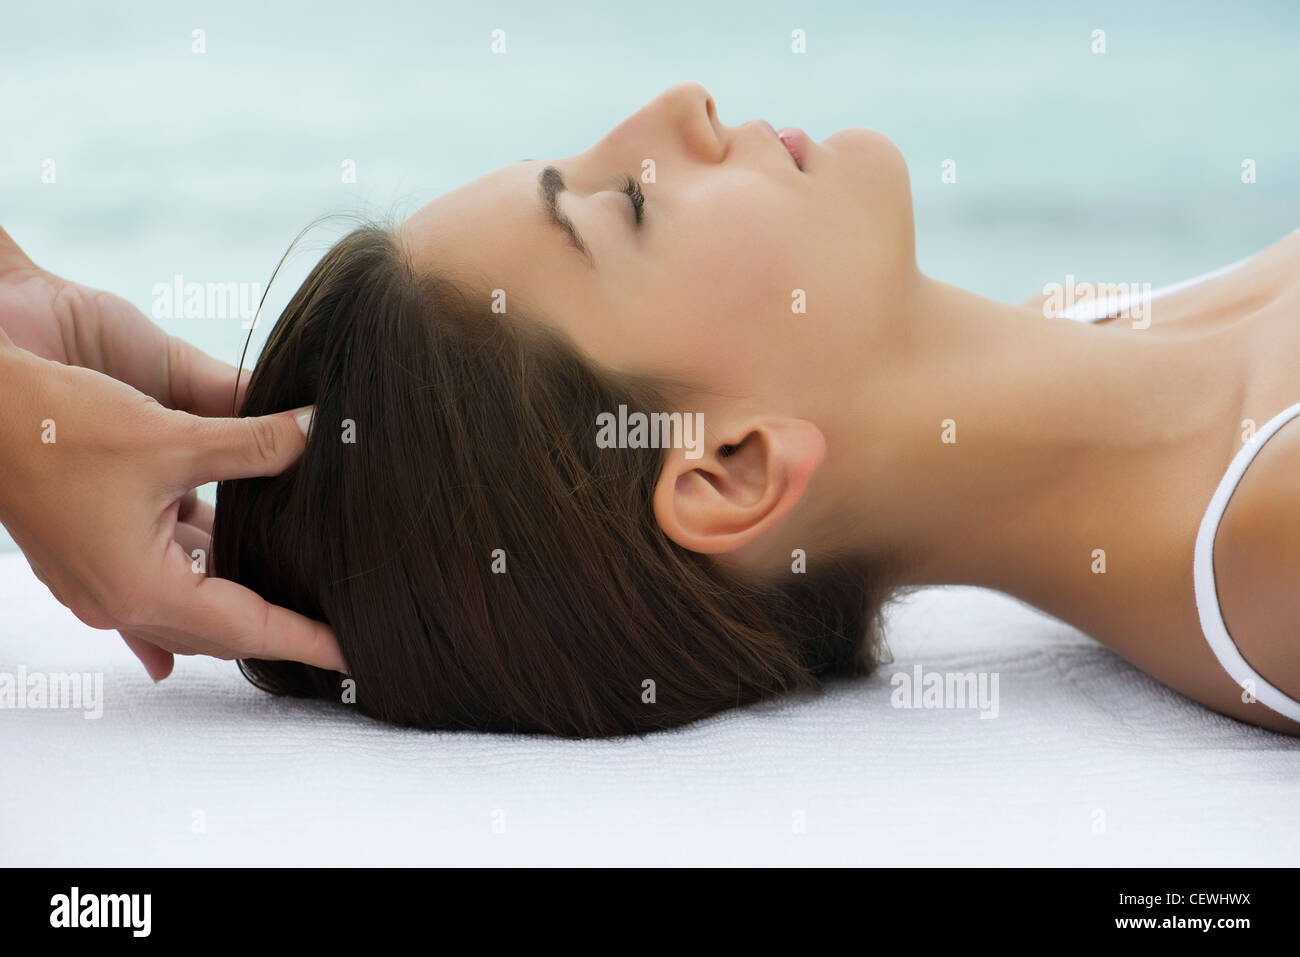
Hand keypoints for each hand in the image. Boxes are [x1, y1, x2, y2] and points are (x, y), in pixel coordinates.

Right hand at [0, 228, 343, 679]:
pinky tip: (217, 573)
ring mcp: (102, 576)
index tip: (350, 655)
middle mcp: (120, 596)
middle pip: (220, 625)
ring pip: (192, 596)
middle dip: (276, 625)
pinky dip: (199, 570)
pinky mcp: (95, 546)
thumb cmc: (53, 425)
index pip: (248, 628)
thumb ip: (254, 444)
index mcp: (142, 587)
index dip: (303, 638)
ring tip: (294, 586)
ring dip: (238, 589)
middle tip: (330, 626)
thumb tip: (317, 434)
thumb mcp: (171, 437)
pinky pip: (161, 572)